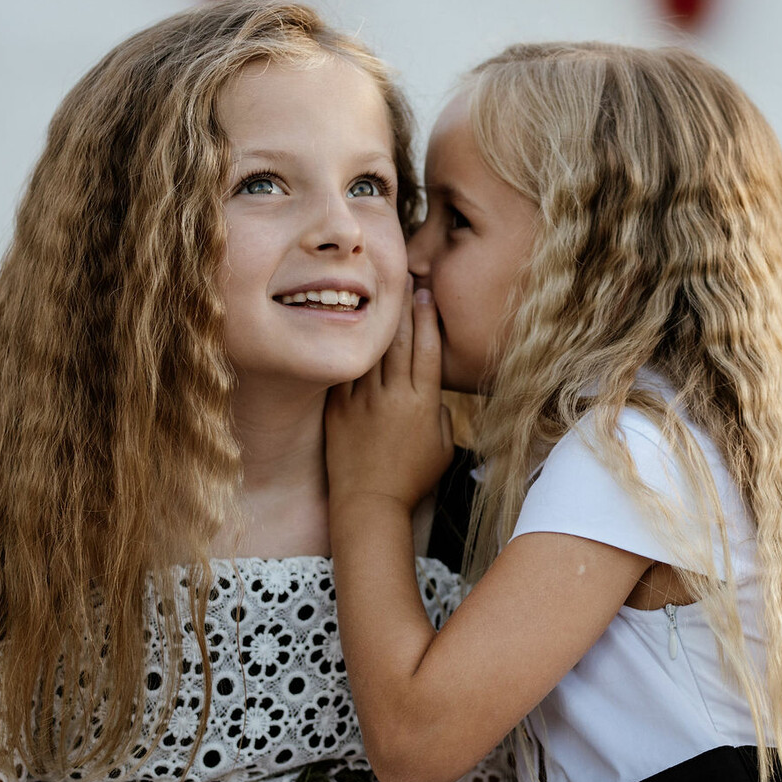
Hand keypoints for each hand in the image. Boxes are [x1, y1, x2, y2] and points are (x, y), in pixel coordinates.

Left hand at [326, 287, 453, 513]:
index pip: (427, 350)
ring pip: (371, 350)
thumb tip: (432, 392)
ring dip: (375, 319)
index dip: (427, 318)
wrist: (369, 504)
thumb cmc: (412, 480)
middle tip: (403, 277)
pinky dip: (347, 348)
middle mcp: (394, 397)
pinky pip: (344, 371)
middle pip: (399, 341)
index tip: (426, 294)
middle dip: (402, 306)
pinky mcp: (338, 409)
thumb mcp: (442, 448)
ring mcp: (363, 401)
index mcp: (424, 404)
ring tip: (375, 293)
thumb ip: (440, 414)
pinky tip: (347, 325)